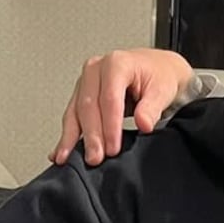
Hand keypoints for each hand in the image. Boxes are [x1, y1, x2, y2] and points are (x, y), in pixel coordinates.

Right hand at [50, 49, 195, 166]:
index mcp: (116, 64)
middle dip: (91, 135)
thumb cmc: (159, 76)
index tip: (112, 148)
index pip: (109, 98)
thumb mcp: (163, 90)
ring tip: (68, 158)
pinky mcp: (81, 93)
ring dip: (72, 137)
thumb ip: (152, 108)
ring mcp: (86, 81)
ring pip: (75, 111)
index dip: (109, 126)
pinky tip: (61, 151)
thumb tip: (144, 124)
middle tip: (95, 158)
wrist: (156, 69)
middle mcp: (96, 69)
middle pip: (88, 105)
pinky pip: (71, 115)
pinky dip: (67, 135)